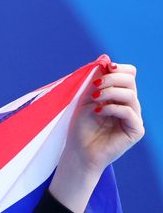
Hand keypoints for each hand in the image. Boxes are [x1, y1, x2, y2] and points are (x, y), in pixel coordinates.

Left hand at [50, 57, 144, 212]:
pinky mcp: (135, 130)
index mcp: (119, 96)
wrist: (78, 153)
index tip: (103, 69)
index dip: (118, 69)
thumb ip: (95, 81)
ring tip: (94, 100)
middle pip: (131, 80)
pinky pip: (129, 112)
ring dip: (110, 92)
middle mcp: (129, 105)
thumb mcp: (85, 100)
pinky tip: (98, 112)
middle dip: (112, 78)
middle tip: (95, 85)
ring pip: (130, 94)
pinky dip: (112, 108)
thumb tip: (104, 60)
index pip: (129, 74)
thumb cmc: (79, 128)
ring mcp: (134, 117)